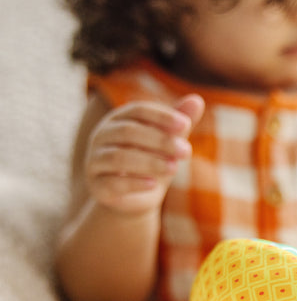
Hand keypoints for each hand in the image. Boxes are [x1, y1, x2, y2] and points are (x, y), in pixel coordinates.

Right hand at [84, 94, 204, 214]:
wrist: (134, 200)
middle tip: (186, 151)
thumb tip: (197, 100)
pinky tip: (154, 184)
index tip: (185, 125)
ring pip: (119, 157)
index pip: (137, 110)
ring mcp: (95, 161)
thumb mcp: (167, 145)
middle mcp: (101, 137)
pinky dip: (134, 183)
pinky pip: (113, 183)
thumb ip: (178, 125)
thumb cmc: (152, 164)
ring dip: (150, 162)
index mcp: (118, 120)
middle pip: (128, 132)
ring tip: (174, 168)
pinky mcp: (97, 187)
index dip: (161, 116)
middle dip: (160, 140)